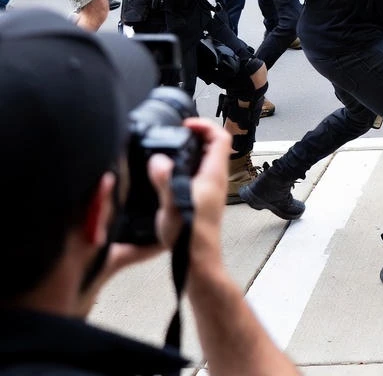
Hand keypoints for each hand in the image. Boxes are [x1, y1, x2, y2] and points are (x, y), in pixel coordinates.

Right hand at [149, 119, 230, 270]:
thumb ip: (165, 180)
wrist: (198, 260)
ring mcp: (212, 188)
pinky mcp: (204, 198)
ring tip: (170, 148)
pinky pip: (200, 171)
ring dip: (192, 149)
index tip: (185, 125)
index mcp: (214, 174)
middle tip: (175, 134)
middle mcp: (217, 178)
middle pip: (214, 145)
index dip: (204, 125)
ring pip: (207, 158)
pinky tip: (170, 172)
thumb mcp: (172, 205)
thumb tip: (158, 159)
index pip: (220, 137)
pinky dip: (188, 164)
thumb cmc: (190, 236)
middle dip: (196, 134)